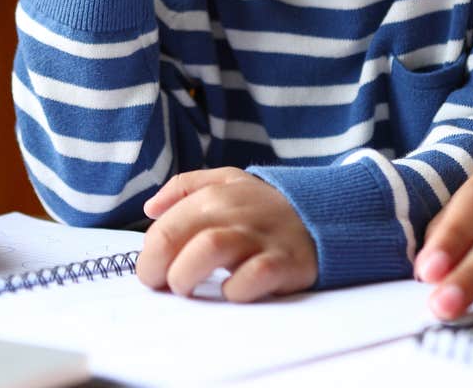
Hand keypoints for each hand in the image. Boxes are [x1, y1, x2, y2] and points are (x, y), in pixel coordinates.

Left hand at [136, 168, 317, 301]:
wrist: (324, 214)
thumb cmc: (265, 205)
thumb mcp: (227, 180)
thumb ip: (185, 187)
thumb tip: (150, 208)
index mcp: (212, 196)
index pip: (162, 229)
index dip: (148, 258)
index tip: (153, 275)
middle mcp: (232, 213)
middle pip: (174, 237)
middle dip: (157, 269)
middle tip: (163, 286)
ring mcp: (258, 237)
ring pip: (208, 249)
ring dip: (187, 275)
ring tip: (187, 289)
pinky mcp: (284, 262)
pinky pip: (252, 277)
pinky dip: (235, 289)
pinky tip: (231, 291)